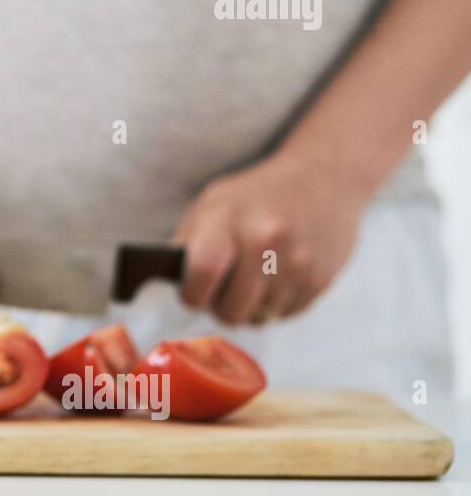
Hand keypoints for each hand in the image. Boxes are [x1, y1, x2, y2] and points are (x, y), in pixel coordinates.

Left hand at [173, 152, 368, 324]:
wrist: (322, 177)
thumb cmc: (254, 195)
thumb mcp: (211, 204)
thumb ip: (188, 243)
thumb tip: (172, 284)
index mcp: (228, 220)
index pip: (201, 274)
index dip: (191, 294)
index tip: (193, 293)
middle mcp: (265, 241)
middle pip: (231, 310)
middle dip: (221, 306)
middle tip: (224, 289)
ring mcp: (297, 262)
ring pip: (259, 318)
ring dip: (252, 306)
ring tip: (253, 278)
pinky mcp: (320, 279)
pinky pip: (286, 314)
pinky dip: (277, 304)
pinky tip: (278, 277)